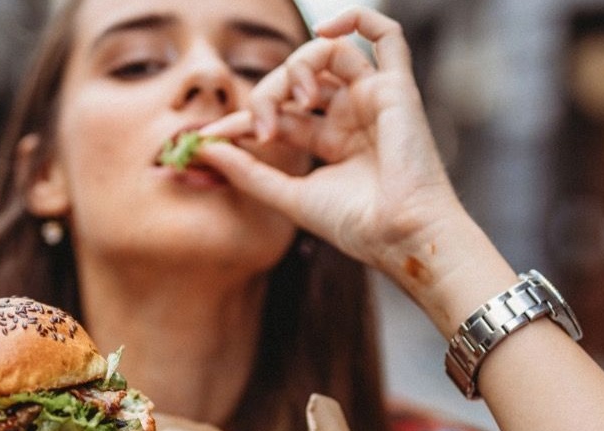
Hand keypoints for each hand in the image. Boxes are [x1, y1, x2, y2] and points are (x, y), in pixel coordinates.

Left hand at [199, 7, 464, 276]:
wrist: (400, 235)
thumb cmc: (356, 226)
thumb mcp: (289, 197)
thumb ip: (247, 172)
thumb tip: (202, 146)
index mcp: (332, 143)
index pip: (279, 112)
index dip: (244, 117)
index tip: (213, 135)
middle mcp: (353, 117)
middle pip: (298, 80)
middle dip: (269, 94)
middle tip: (263, 128)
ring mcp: (374, 100)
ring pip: (329, 54)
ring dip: (300, 65)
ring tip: (297, 99)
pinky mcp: (398, 89)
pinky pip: (386, 36)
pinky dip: (357, 19)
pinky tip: (325, 31)